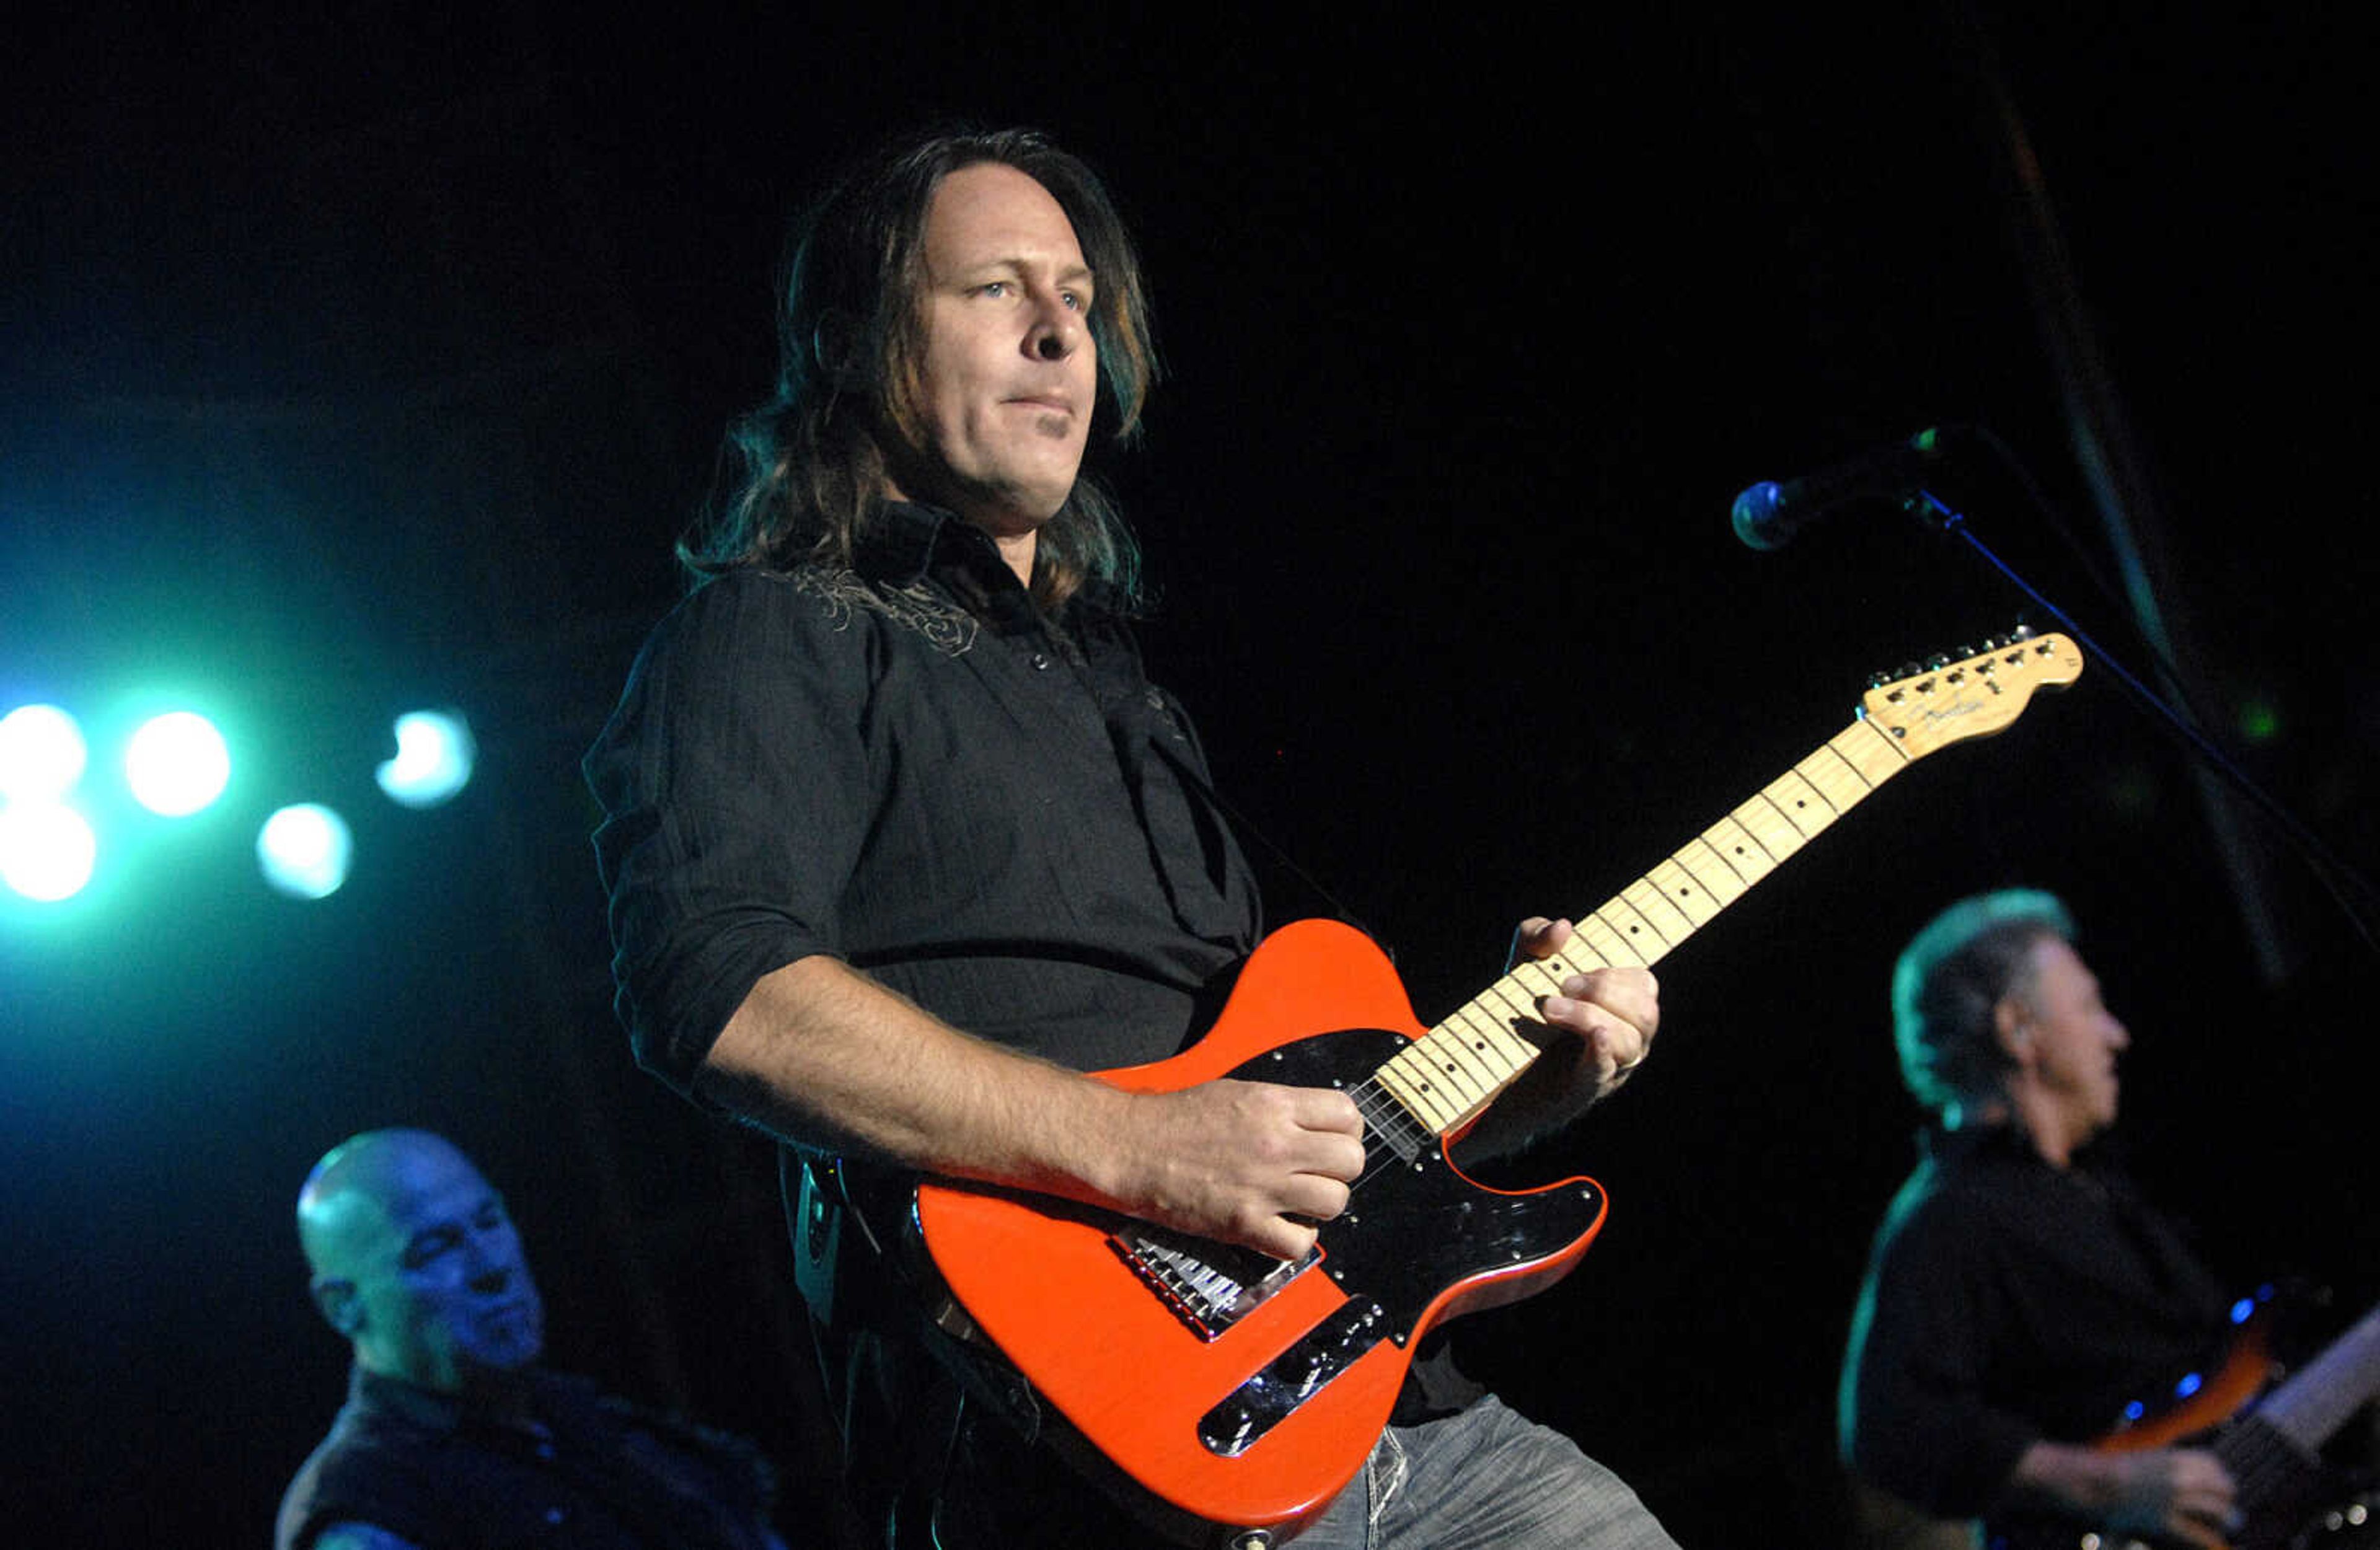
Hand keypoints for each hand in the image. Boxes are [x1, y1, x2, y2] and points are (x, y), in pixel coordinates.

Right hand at [1109, 1080, 1365, 1261]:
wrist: (1132, 1148)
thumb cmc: (1178, 1120)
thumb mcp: (1238, 1092)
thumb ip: (1283, 1107)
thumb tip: (1321, 1124)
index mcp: (1274, 1104)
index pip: (1348, 1114)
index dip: (1346, 1129)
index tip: (1331, 1139)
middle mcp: (1275, 1143)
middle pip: (1352, 1160)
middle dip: (1340, 1168)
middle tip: (1318, 1172)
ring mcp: (1262, 1186)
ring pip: (1336, 1202)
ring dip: (1323, 1204)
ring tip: (1299, 1200)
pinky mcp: (1244, 1224)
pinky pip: (1300, 1244)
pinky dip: (1296, 1241)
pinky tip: (1280, 1226)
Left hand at [1513, 917, 1659, 1098]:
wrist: (1488, 1068)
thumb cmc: (1517, 1010)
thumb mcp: (1522, 963)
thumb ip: (1539, 936)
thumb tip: (1564, 928)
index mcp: (1617, 1010)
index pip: (1644, 986)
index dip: (1615, 974)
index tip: (1574, 974)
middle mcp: (1623, 1041)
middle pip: (1645, 1013)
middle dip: (1605, 991)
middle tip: (1562, 987)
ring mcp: (1607, 1070)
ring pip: (1630, 1043)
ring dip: (1589, 1016)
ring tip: (1548, 1010)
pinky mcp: (1581, 1092)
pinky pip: (1605, 1073)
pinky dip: (1603, 1053)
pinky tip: (1595, 1035)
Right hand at [2100, 1447, 2236, 1548]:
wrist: (2092, 1482)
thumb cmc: (2113, 1470)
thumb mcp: (2145, 1458)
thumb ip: (2167, 1463)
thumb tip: (2185, 1471)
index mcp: (2172, 1458)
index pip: (2211, 1464)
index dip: (2221, 1475)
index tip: (2223, 1484)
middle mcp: (2178, 1477)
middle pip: (2219, 1486)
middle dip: (2227, 1498)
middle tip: (2229, 1507)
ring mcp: (2173, 1500)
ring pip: (2215, 1509)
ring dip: (2226, 1517)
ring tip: (2230, 1523)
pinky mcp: (2165, 1521)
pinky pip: (2197, 1534)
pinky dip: (2209, 1540)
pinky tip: (2214, 1543)